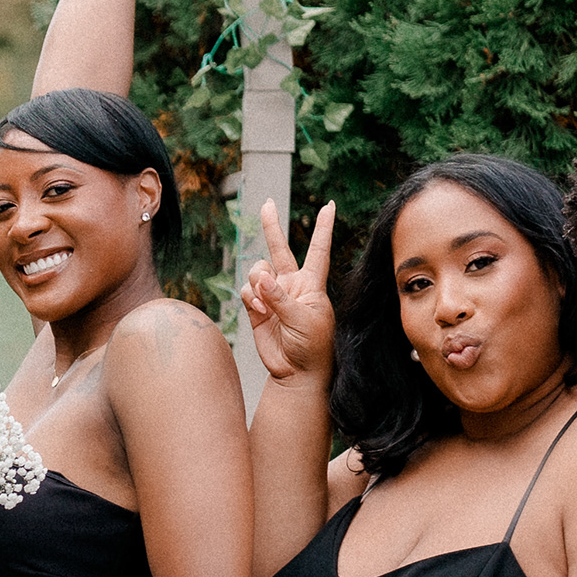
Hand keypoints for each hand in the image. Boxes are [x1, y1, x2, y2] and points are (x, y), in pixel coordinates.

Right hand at [242, 198, 337, 383]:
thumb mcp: (304, 319)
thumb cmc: (311, 345)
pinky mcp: (257, 308)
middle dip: (272, 227)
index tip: (329, 205)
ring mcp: (273, 295)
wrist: (296, 372)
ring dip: (258, 282)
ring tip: (266, 304)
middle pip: (280, 249)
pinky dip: (251, 299)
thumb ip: (281, 297)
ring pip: (257, 271)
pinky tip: (260, 312)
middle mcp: (292, 285)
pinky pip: (247, 291)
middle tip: (267, 203)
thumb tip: (261, 277)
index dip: (323, 228)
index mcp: (312, 284)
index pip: (319, 249)